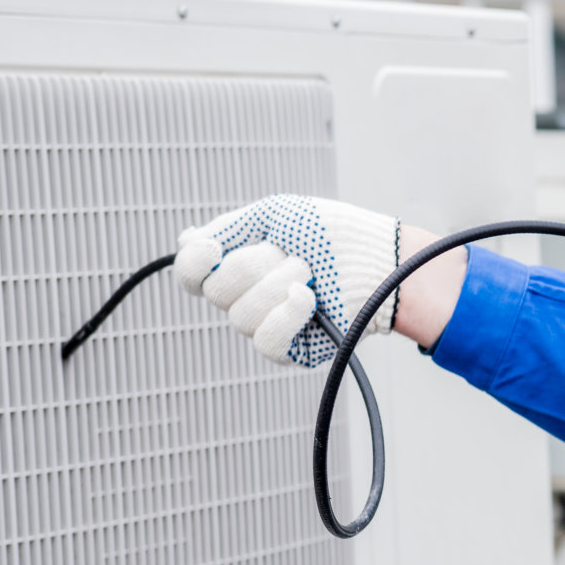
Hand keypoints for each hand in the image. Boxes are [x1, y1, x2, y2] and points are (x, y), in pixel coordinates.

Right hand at [175, 195, 399, 366]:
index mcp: (237, 265)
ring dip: (278, 284)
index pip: (191, 275)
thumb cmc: (331, 232)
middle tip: (293, 254)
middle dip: (254, 265)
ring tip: (310, 272)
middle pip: (217, 292)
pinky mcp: (292, 349)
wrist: (377, 256)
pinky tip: (307, 298)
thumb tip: (186, 241)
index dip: (192, 264)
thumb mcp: (274, 215)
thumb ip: (228, 228)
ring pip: (241, 316)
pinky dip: (286, 316)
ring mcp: (267, 324)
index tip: (211, 247)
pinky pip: (267, 343)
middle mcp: (246, 297)